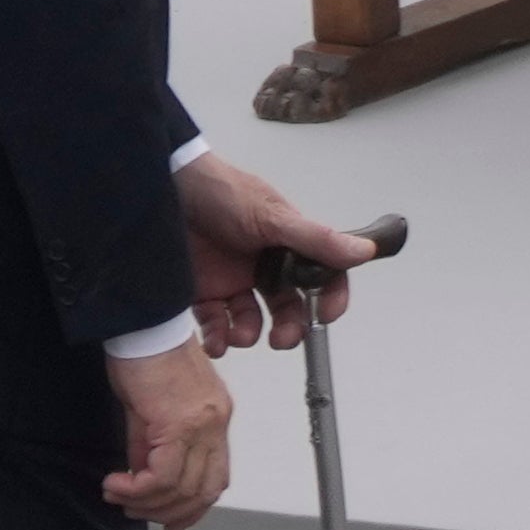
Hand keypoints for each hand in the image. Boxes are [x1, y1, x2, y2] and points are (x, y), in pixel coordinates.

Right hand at [104, 342, 233, 529]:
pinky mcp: (178, 422)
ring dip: (146, 502)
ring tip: (119, 495)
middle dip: (167, 512)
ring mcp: (202, 423)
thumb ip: (151, 445)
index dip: (194, 508)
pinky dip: (138, 488)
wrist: (143, 326)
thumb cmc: (147, 355)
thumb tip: (142, 476)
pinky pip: (162, 474)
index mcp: (215, 418)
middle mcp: (216, 423)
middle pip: (203, 490)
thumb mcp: (151, 409)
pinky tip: (117, 483)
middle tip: (134, 510)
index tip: (171, 522)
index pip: (216, 478)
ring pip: (182, 487)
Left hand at [176, 154, 381, 353]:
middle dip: (290, 328)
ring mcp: (232, 280)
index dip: (329, 299)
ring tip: (240, 336)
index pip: (322, 278)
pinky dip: (217, 338)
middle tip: (282, 339)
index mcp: (288, 246)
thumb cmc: (220, 191)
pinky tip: (216, 342)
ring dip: (249, 334)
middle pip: (288, 307)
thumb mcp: (272, 216)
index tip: (324, 316)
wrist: (164, 187)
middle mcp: (264, 265)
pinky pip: (214, 324)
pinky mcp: (201, 292)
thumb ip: (317, 239)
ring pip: (251, 321)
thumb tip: (365, 251)